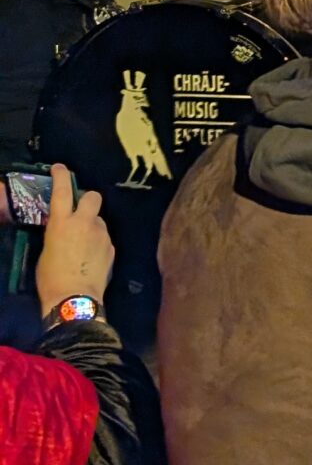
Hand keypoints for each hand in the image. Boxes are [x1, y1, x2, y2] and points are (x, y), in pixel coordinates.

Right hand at [36, 165, 111, 314]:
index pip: (61, 191)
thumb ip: (58, 232)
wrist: (75, 297)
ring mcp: (102, 234)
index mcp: (62, 223)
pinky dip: (99, 241)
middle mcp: (84, 223)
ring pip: (99, 219)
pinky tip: (92, 257)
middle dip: (87, 199)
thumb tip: (63, 229)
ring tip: (83, 244)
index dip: (61, 176)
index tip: (60, 168)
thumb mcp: (46, 250)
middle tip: (80, 211)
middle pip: (92, 196)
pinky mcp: (112, 246)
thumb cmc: (51, 277)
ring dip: (92, 225)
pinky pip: (105, 237)